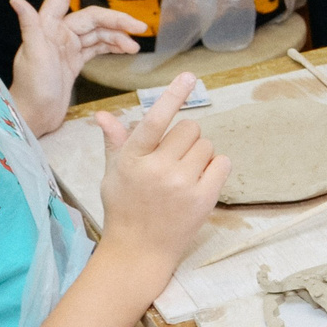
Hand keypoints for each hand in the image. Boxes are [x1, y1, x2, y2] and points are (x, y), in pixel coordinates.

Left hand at [9, 0, 146, 134]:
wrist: (34, 117)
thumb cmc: (31, 89)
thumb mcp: (33, 57)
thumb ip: (29, 27)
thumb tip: (17, 0)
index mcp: (46, 28)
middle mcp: (56, 33)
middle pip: (91, 18)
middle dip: (116, 20)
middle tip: (139, 28)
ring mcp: (66, 48)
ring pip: (98, 33)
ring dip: (117, 36)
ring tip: (135, 46)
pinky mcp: (74, 62)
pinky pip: (97, 47)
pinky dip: (112, 47)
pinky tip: (127, 51)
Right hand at [94, 73, 227, 274]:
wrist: (139, 250)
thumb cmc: (124, 208)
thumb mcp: (113, 173)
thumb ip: (115, 142)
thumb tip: (103, 114)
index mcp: (133, 158)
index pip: (155, 119)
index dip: (173, 95)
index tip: (189, 76)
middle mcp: (158, 169)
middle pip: (190, 128)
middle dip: (185, 139)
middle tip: (174, 159)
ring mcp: (182, 184)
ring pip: (206, 145)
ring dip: (199, 155)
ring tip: (183, 175)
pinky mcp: (203, 198)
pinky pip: (222, 163)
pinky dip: (215, 168)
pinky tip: (199, 181)